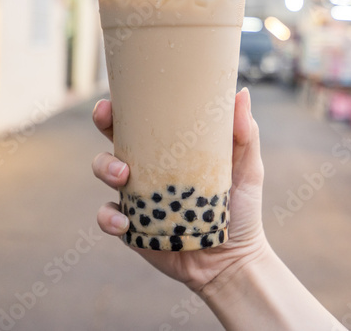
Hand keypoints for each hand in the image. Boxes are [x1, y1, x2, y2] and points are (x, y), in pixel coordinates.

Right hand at [92, 88, 268, 293]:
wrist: (234, 258)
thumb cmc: (240, 207)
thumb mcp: (246, 168)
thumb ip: (244, 134)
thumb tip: (241, 92)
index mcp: (169, 150)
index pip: (143, 120)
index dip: (127, 103)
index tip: (119, 93)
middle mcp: (147, 168)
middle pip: (114, 136)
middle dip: (103, 122)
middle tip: (106, 119)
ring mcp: (136, 196)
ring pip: (104, 171)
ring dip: (104, 167)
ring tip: (123, 175)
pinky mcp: (131, 225)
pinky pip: (107, 217)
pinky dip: (109, 217)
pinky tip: (125, 221)